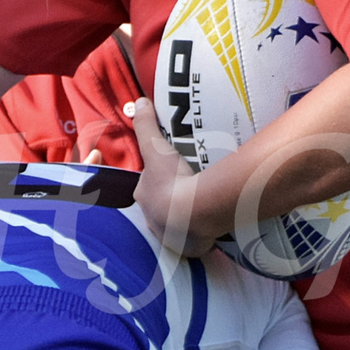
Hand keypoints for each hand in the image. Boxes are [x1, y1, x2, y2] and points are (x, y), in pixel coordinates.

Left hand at [128, 99, 216, 256]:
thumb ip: (146, 125)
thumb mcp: (156, 147)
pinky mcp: (188, 247)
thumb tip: (138, 102)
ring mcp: (170, 236)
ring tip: (201, 208)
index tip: (172, 175)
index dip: (158, 181)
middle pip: (161, 208)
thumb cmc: (171, 180)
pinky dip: (200, 237)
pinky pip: (193, 242)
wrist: (193, 213)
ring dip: (186, 218)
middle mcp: (153, 220)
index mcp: (144, 198)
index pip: (147, 188)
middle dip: (172, 201)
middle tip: (190, 190)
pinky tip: (210, 229)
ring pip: (176, 226)